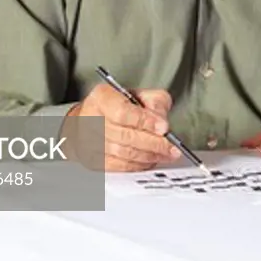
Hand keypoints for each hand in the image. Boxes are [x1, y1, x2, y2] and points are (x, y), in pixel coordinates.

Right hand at [62, 84, 180, 171]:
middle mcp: (91, 119)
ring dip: (149, 156)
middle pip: (124, 136)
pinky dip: (138, 165)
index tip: (164, 127)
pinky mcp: (93, 159)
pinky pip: (119, 167)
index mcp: (102, 98)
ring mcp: (89, 142)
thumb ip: (155, 101)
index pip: (122, 112)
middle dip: (153, 143)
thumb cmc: (118, 105)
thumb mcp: (139, 94)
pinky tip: (151, 160)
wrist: (91, 119)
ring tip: (166, 154)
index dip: (146, 122)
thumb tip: (161, 120)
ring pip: (123, 153)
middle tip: (171, 147)